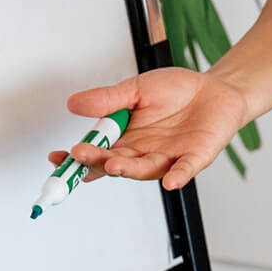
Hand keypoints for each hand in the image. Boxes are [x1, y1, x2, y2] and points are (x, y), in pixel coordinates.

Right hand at [44, 67, 248, 190]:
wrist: (214, 89)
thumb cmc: (176, 91)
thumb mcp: (137, 89)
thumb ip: (108, 99)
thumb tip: (74, 103)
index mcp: (126, 138)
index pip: (97, 153)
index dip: (77, 158)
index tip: (57, 157)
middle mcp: (144, 153)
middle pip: (115, 164)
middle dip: (97, 161)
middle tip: (80, 155)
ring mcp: (168, 157)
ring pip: (144, 169)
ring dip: (128, 169)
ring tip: (111, 164)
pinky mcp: (195, 157)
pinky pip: (185, 169)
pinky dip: (178, 176)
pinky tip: (170, 181)